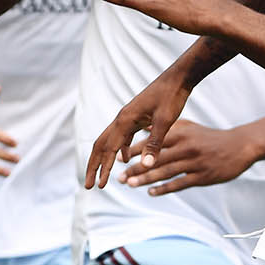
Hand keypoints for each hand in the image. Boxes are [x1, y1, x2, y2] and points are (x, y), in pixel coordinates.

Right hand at [85, 69, 191, 189]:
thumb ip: (154, 144)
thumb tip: (145, 166)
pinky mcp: (134, 117)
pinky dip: (120, 150)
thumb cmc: (171, 97)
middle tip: (87, 186)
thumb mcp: (166, 122)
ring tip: (102, 177)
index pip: (108, 150)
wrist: (177, 78)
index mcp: (125, 120)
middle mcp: (121, 119)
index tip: (99, 186)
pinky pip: (121, 137)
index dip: (103, 169)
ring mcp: (127, 118)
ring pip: (108, 141)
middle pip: (99, 146)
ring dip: (104, 159)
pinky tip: (126, 160)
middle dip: (93, 166)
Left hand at [119, 120, 264, 195]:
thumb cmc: (210, 137)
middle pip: (156, 159)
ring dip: (146, 180)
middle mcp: (185, 147)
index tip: (118, 158)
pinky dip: (164, 188)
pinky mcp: (202, 176)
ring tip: (130, 184)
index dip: (135, 151)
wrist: (238, 147)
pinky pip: (179, 184)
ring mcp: (194, 162)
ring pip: (165, 172)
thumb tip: (144, 128)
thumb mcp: (189, 127)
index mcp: (180, 133)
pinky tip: (151, 192)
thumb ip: (167, 130)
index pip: (152, 142)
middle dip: (136, 168)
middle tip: (120, 177)